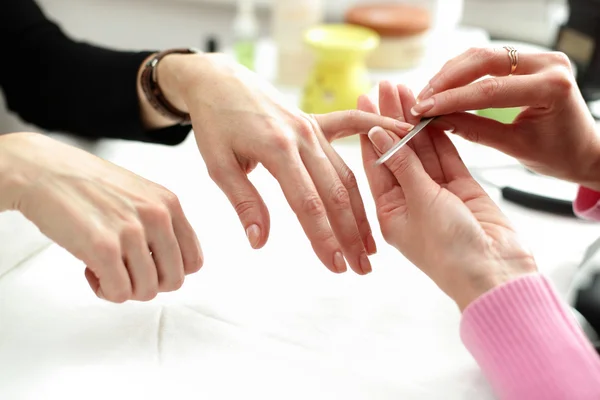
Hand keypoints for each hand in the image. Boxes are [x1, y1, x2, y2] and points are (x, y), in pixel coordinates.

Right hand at [0, 133, 202, 302]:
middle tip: (124, 271)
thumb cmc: (87, 183)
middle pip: (174, 280)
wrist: (42, 170)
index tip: (148, 266)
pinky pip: (120, 293)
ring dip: (124, 288)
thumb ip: (160, 221)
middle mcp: (157, 216)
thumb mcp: (139, 193)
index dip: (170, 271)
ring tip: (104, 267)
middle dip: (148, 284)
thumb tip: (170, 261)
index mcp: (169, 203)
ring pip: (147, 291)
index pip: (194, 260)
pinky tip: (90, 270)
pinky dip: (105, 291)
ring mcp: (131, 232)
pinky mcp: (103, 247)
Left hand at [159, 53, 412, 274]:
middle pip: (335, 194)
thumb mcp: (218, 164)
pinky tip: (403, 137)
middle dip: (349, 235)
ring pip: (346, 175)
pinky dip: (379, 130)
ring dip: (360, 211)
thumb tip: (260, 242)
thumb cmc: (215, 123)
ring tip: (371, 245)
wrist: (219, 81)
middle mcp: (303, 139)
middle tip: (361, 269)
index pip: (307, 204)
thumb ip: (244, 202)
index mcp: (277, 150)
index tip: (336, 266)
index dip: (324, 237)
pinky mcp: (316, 121)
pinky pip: (353, 127)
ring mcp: (313, 128)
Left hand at [360, 82, 536, 309]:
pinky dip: (439, 135)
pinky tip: (430, 112)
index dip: (370, 132)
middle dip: (392, 118)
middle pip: (398, 152)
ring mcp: (436, 194)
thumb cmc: (449, 249)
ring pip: (422, 151)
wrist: (494, 272)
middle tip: (386, 86)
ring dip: (415, 122)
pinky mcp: (461, 188)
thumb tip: (379, 134)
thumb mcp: (419, 202)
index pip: (375, 164)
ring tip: (407, 90)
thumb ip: (403, 165)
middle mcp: (410, 201)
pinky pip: (446, 156)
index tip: (363, 102)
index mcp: (389, 211)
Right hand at [412, 47, 599, 189]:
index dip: (451, 99)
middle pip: (483, 61)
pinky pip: (489, 59)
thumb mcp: (514, 147)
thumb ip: (474, 130)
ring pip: (482, 55)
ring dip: (451, 73)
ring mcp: (539, 58)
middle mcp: (548, 64)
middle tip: (422, 99)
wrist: (583, 149)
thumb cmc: (559, 153)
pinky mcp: (528, 60)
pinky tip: (445, 86)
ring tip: (428, 94)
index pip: (489, 90)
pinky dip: (463, 72)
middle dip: (446, 80)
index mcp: (551, 88)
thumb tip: (439, 120)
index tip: (424, 109)